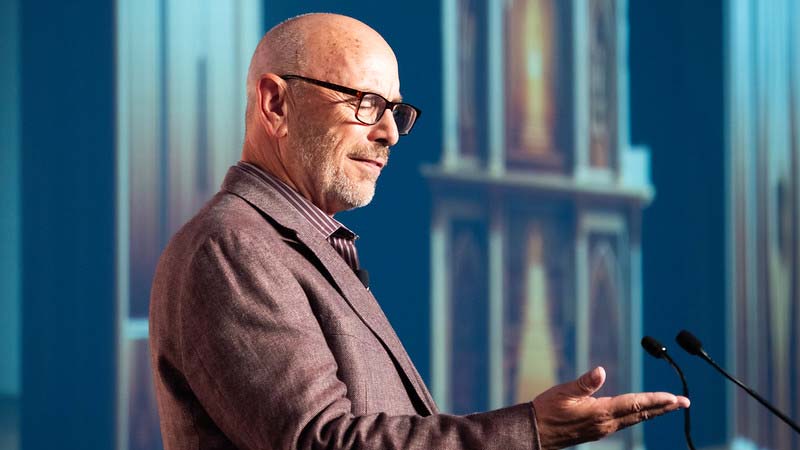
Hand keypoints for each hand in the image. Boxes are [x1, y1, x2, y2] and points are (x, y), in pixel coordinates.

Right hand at [531, 366, 689, 448]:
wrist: (536, 432)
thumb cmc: (547, 410)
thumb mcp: (564, 392)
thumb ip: (585, 382)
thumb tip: (600, 370)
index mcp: (601, 413)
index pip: (635, 404)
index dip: (656, 400)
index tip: (675, 398)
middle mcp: (607, 423)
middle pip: (641, 414)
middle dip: (664, 407)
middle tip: (684, 402)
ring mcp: (603, 428)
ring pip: (635, 419)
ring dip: (653, 411)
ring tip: (669, 405)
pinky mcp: (598, 430)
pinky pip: (625, 422)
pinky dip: (639, 414)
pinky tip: (641, 411)